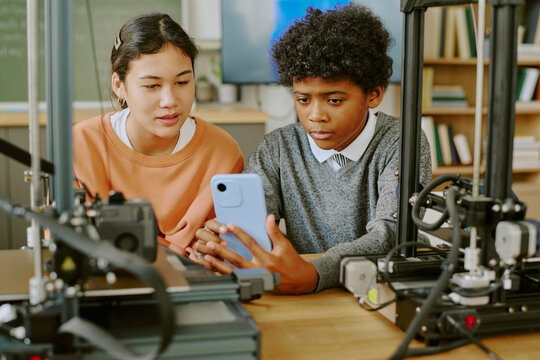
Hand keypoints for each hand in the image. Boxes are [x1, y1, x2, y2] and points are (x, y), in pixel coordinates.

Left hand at [194, 214, 318, 293]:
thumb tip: (269, 217)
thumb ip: (274, 232)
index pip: (251, 244)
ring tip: (206, 257)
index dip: (240, 234)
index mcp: (268, 260)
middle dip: (222, 252)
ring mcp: (254, 279)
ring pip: (232, 273)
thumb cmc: (292, 262)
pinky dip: (222, 274)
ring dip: (218, 265)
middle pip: (237, 260)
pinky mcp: (251, 284)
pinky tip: (212, 269)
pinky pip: (234, 280)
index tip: (229, 225)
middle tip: (210, 243)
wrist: (299, 281)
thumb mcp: (285, 245)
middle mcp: (259, 270)